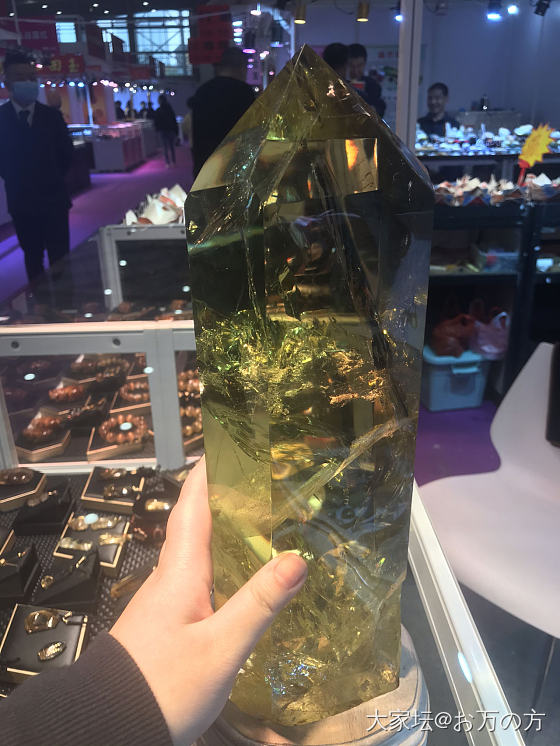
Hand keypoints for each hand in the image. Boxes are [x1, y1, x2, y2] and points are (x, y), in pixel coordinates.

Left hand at [110, 458, 307, 744]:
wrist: (106, 726)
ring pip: (198, 550)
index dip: (211, 470)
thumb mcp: (219, 649)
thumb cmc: (161, 685)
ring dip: (225, 528)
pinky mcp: (168, 621)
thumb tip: (297, 559)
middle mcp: (170, 575)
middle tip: (264, 480)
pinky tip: (243, 577)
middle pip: (196, 521)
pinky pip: (198, 576)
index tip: (232, 442)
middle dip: (226, 495)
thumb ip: (258, 605)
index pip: (193, 503)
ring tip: (263, 520)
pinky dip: (223, 562)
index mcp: (180, 570)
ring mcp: (166, 599)